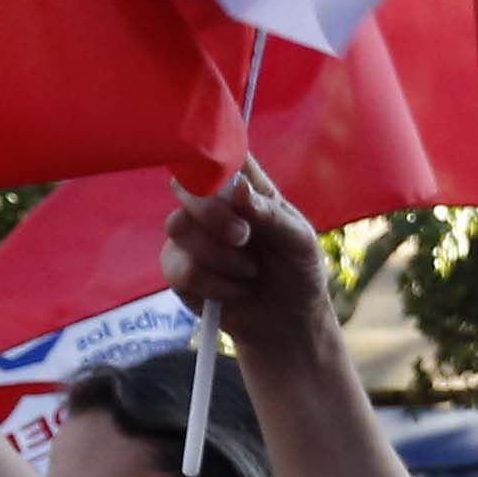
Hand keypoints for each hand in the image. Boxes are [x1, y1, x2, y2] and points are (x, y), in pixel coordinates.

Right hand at [161, 163, 331, 355]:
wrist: (288, 323)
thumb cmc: (298, 271)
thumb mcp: (299, 241)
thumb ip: (270, 213)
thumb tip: (239, 188)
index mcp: (245, 186)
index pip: (219, 153)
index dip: (211, 155)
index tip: (224, 176)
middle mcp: (213, 204)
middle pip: (185, 185)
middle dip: (213, 214)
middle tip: (244, 237)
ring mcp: (191, 235)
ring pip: (178, 227)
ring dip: (220, 256)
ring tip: (251, 271)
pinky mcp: (178, 267)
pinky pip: (180, 268)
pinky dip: (214, 284)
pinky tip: (236, 291)